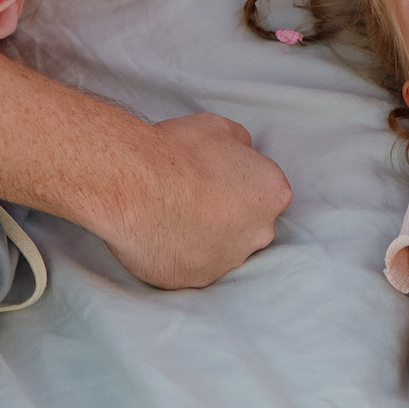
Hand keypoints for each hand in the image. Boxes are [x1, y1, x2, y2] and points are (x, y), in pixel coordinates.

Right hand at [97, 112, 292, 289]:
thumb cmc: (178, 152)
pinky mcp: (198, 280)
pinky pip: (193, 267)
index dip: (237, 182)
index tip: (213, 178)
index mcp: (272, 193)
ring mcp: (229, 260)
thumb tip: (241, 153)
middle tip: (194, 198)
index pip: (264, 191)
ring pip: (222, 249)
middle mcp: (259, 232)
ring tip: (173, 216)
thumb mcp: (219, 127)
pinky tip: (161, 236)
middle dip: (227, 214)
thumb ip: (241, 144)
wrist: (136, 186)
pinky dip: (180, 255)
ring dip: (205, 237)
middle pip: (249, 224)